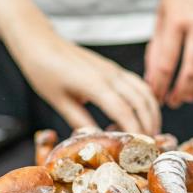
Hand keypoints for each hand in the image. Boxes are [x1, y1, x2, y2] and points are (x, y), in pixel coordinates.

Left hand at [8, 33, 161, 134]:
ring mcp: (114, 70)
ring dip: (151, 113)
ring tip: (148, 133)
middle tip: (147, 147)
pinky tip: (141, 115)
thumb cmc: (45, 72)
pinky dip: (146, 101)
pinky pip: (138, 85)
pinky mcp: (114, 69)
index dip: (134, 131)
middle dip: (149, 125)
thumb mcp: (59, 102)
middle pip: (141, 102)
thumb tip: (97, 141)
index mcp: (95, 84)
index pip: (123, 111)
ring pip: (144, 92)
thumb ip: (80, 121)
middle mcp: (110, 75)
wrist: (41, 43)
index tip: (138, 149)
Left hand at [144, 0, 192, 108]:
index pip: (166, 63)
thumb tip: (152, 80)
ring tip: (188, 95)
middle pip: (192, 71)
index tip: (156, 96)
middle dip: (181, 92)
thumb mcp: (161, 15)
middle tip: (173, 101)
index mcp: (178, 19)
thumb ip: (157, 48)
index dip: (160, 85)